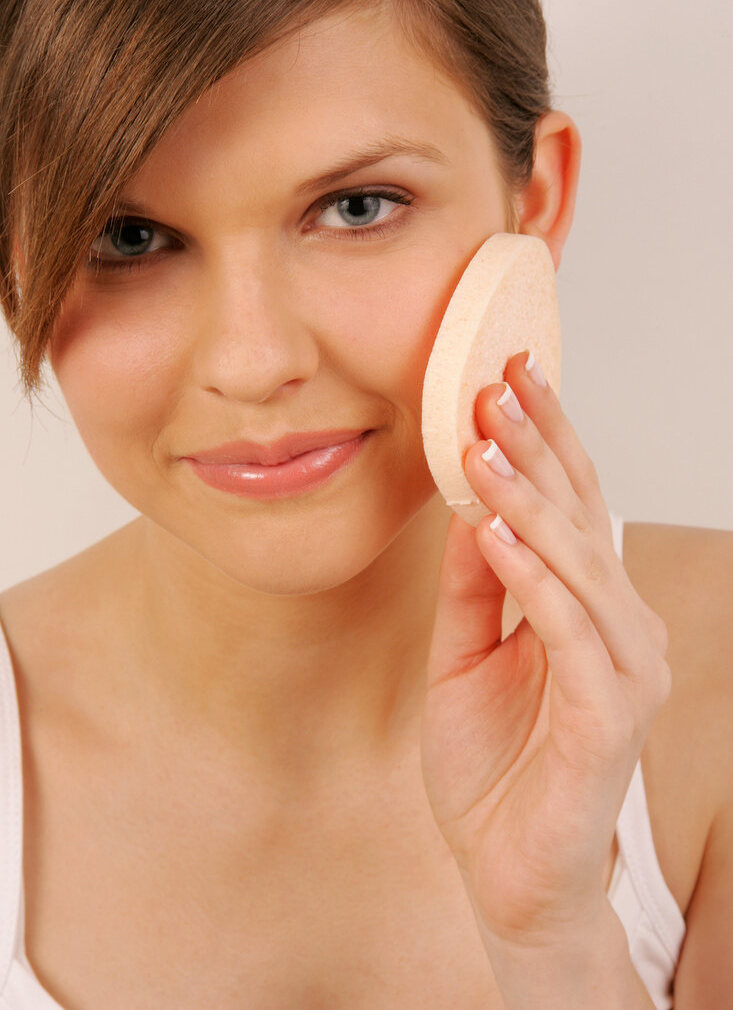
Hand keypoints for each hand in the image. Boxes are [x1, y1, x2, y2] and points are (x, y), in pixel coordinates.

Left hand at [420, 350, 670, 946]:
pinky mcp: (609, 716)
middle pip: (582, 518)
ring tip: (483, 444)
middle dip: (537, 447)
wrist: (507, 875)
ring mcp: (622, 671)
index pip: (570, 507)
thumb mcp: (462, 657)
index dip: (541, 441)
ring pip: (578, 565)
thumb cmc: (493, 767)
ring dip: (528, 500)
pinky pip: (567, 632)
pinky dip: (531, 580)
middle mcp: (620, 629)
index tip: (505, 377)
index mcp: (587, 609)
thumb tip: (468, 502)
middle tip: (497, 381)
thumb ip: (472, 585)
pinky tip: (494, 534)